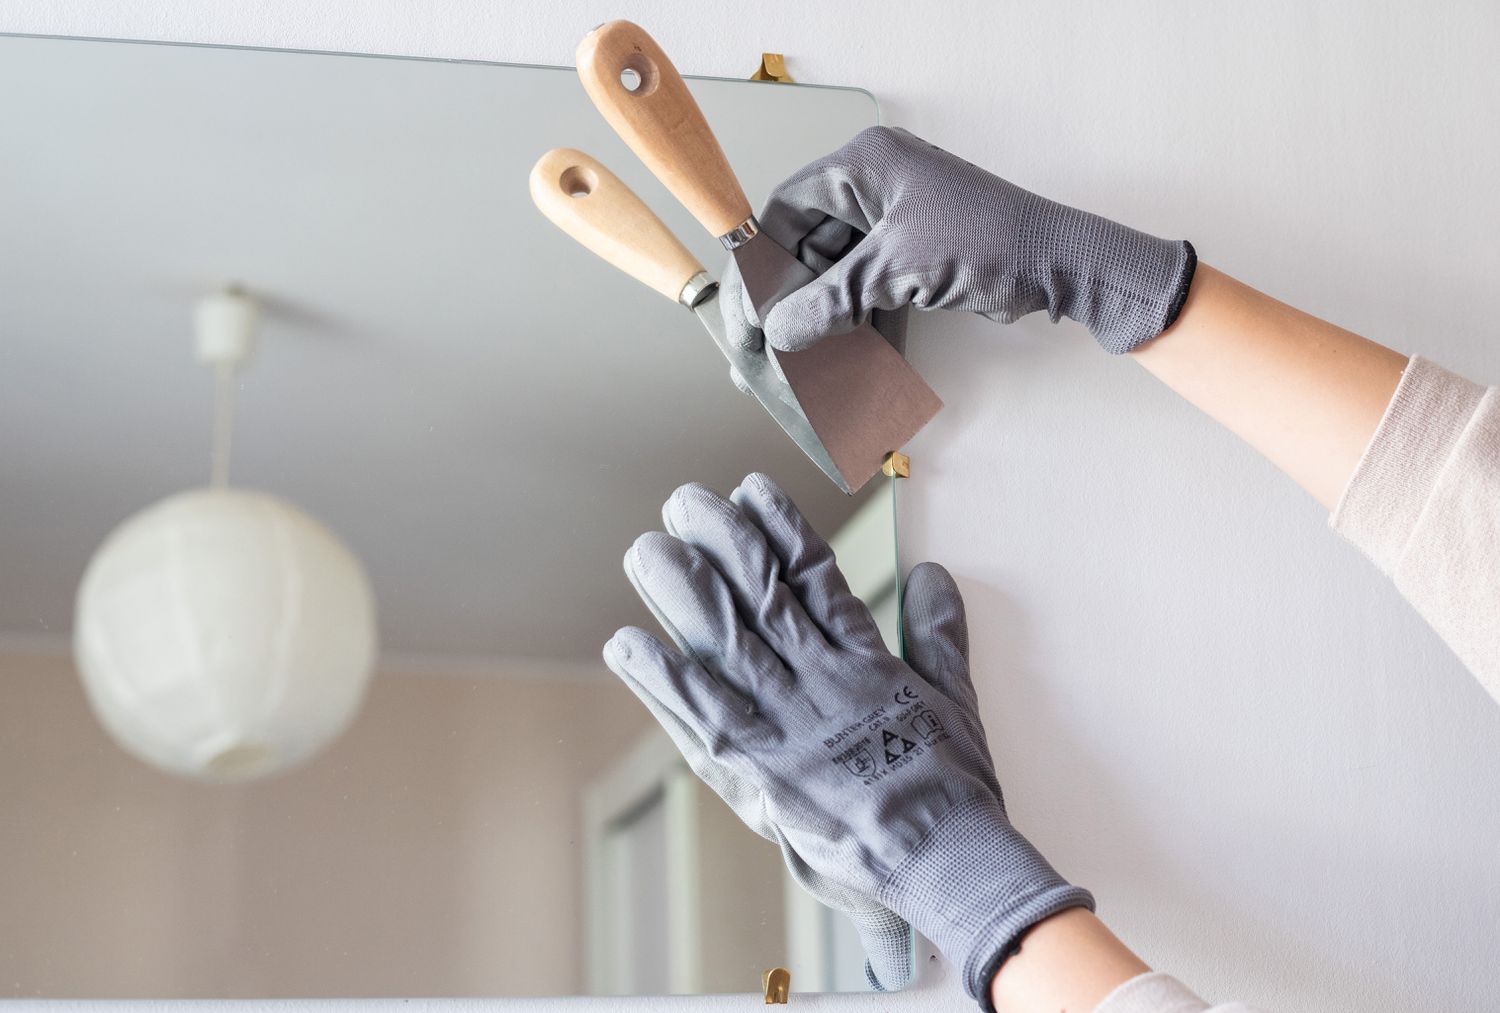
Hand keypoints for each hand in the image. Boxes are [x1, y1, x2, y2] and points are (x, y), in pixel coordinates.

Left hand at [603, 473, 1091, 1000]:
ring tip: (647, 550)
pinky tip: (627, 643)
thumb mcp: (957, 701)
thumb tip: (934, 574)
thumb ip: (940, 635)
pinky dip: (660, 680)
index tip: (751, 489)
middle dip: (718, 541)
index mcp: (865, 661)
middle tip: (682, 502)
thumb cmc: (955, 789)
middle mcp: (818, 680)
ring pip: (723, 642)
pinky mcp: (757, 771)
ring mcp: (784, 723)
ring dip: (680, 592)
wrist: (946, 859)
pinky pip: (698, 716)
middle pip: (759, 595)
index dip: (780, 527)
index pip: (816, 576)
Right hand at [720, 125, 1195, 357]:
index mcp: (864, 165)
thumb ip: (830, 301)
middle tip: (767, 339)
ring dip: (818, 310)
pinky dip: (851, 315)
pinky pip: (866, 283)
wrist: (1056, 263)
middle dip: (789, 294)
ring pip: (836, 268)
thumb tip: (780, 332)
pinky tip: (833, 351)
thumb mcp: (893, 271)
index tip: (748, 307)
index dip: (761, 261)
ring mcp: (896, 219)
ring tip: (794, 354)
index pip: (787, 208)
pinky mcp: (915, 253)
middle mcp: (875, 185)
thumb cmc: (986, 242)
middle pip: (808, 243)